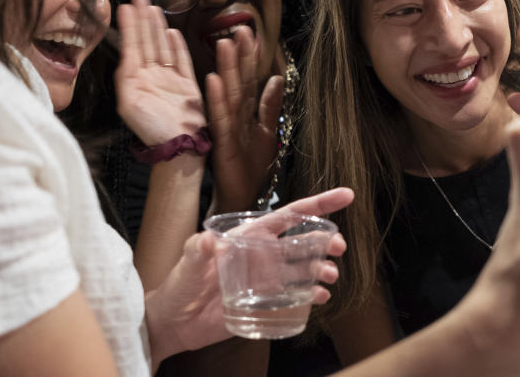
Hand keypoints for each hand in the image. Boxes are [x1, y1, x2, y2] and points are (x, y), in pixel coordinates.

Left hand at [115, 0, 204, 144]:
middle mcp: (151, 76)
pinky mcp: (187, 84)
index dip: (129, 25)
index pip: (132, 45)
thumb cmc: (152, 128)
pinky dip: (177, 46)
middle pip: (147, 41)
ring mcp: (169, 79)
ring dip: (158, 28)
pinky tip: (173, 32)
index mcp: (135, 80)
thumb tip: (126, 54)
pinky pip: (182, 60)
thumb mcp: (129, 103)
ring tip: (153, 9)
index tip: (125, 6)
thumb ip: (126, 77)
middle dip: (143, 19)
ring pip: (162, 47)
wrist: (179, 145)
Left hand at [144, 188, 353, 365]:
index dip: (318, 204)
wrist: (174, 323)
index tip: (345, 196)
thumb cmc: (179, 285)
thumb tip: (208, 239)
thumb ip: (198, 250)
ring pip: (304, 269)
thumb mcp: (187, 262)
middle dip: (325, 240)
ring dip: (321, 269)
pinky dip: (312, 295)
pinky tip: (321, 297)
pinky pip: (296, 296)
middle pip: (303, 242)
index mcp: (250, 236)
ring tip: (330, 276)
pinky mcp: (266, 302)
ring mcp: (267, 278)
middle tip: (339, 247)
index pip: (289, 215)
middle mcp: (264, 254)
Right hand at [206, 26, 282, 212]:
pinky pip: (219, 119)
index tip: (249, 32)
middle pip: (238, 82)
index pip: (249, 80)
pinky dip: (217, 100)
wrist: (241, 199)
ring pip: (228, 95)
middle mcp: (234, 118)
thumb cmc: (251, 169)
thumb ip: (269, 106)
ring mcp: (227, 130)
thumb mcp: (266, 133)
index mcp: (246, 114)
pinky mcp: (222, 144)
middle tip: (237, 29)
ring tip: (224, 44)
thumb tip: (275, 78)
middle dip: (238, 56)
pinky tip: (214, 81)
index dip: (249, 58)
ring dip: (226, 70)